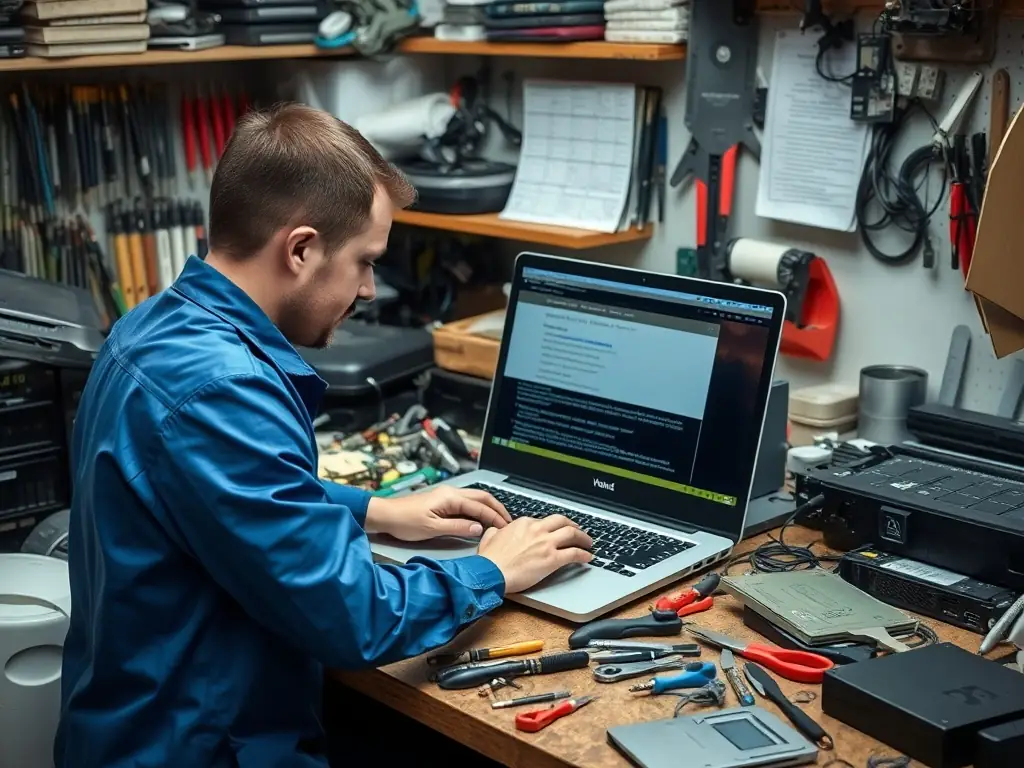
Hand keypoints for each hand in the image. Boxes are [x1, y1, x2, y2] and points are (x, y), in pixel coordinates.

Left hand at [365, 486, 510, 541]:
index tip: (506, 528)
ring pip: (475, 499)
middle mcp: (451, 493)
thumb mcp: (433, 529)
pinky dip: (478, 510)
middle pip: (482, 497)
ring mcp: (447, 496)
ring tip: (499, 521)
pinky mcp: (443, 501)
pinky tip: (480, 520)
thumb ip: (458, 528)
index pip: (480, 506)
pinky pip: (466, 503)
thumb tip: (479, 529)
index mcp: (451, 497)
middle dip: (497, 509)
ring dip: (488, 509)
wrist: (386, 515)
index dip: (495, 517)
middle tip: (508, 522)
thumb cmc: (406, 521)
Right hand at [477, 515, 592, 593]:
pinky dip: (584, 554)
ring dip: (583, 537)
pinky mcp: (552, 559)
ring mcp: (546, 543)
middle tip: (577, 531)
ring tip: (588, 543)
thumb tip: (497, 531)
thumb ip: (497, 531)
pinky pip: (574, 553)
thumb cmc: (490, 559)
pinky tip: (587, 558)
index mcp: (524, 523)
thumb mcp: (490, 537)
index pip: (544, 521)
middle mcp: (537, 529)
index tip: (556, 531)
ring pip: (572, 533)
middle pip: (562, 522)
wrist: (491, 572)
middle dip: (573, 525)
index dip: (553, 526)